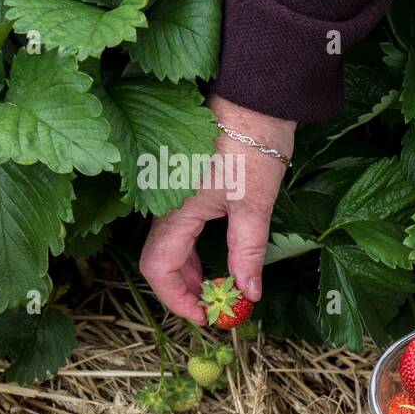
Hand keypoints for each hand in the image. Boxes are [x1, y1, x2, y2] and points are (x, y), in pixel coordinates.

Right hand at [139, 95, 294, 323]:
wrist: (255, 94)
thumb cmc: (253, 143)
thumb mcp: (255, 203)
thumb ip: (248, 251)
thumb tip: (249, 294)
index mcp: (175, 210)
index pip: (159, 269)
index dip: (177, 300)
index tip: (206, 318)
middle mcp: (166, 202)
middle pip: (162, 259)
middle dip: (186, 289)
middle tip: (217, 308)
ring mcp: (174, 191)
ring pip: (172, 242)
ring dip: (192, 270)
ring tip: (219, 289)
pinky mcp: (187, 181)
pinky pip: (182, 225)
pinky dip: (196, 248)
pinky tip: (217, 258)